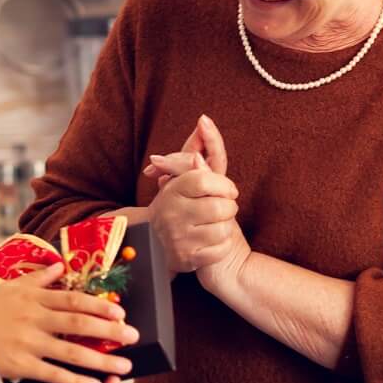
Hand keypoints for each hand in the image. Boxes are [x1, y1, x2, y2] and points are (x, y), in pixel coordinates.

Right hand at [0, 266, 137, 382]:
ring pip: (71, 351)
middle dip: (110, 331)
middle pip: (78, 323)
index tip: (120, 312)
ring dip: (101, 359)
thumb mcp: (8, 287)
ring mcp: (27, 342)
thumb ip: (38, 278)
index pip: (72, 299)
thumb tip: (60, 264)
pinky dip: (75, 380)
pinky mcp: (20, 365)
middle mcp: (33, 318)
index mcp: (32, 298)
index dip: (99, 305)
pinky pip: (52, 373)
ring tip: (124, 366)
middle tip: (133, 337)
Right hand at [147, 116, 248, 279]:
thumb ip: (194, 151)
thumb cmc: (175, 205)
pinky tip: (214, 241)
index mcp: (171, 190)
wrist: (154, 246)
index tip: (228, 190)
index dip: (223, 185)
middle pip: (220, 207)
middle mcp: (172, 214)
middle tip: (224, 208)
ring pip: (224, 230)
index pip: (204, 179)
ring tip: (216, 224)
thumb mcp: (180, 177)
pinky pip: (221, 250)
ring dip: (227, 227)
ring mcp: (179, 239)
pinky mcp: (188, 260)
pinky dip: (224, 246)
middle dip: (229, 207)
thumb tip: (204, 123)